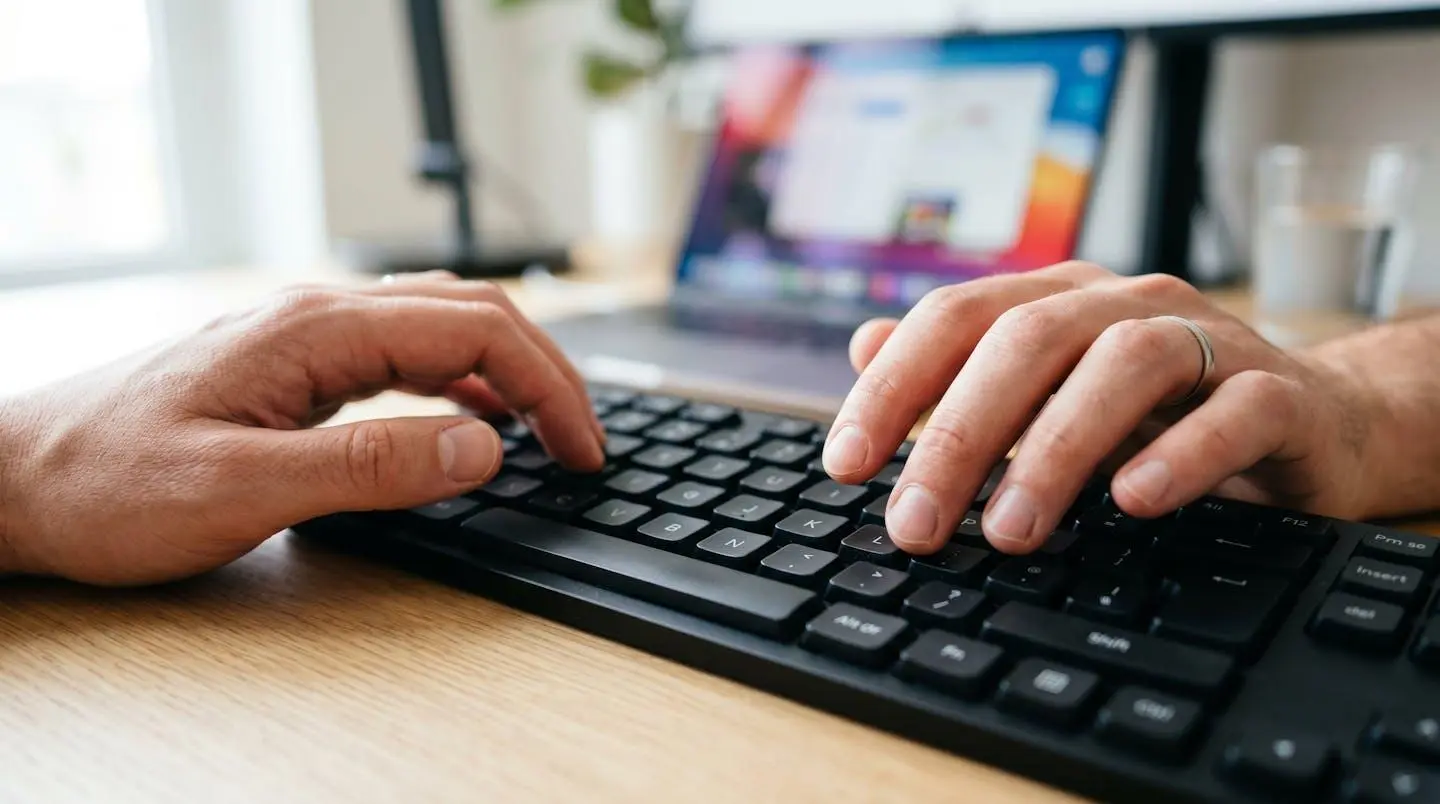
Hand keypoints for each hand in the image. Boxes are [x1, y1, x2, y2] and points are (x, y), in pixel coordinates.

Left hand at [0, 272, 604, 584]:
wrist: (14, 478)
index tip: (583, 448)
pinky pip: (402, 354)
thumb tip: (481, 448)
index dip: (547, 387)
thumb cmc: (107, 483)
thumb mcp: (241, 489)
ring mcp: (304, 338)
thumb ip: (369, 467)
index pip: (474, 330)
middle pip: (470, 314)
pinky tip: (471, 418)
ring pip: (441, 327)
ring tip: (550, 430)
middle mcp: (316, 317)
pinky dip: (459, 381)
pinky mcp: (293, 368)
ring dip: (508, 371)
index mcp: (314, 329)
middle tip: (585, 445)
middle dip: (545, 374)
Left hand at [822, 261, 1381, 554]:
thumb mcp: (1048, 394)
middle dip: (959, 433)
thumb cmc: (1158, 415)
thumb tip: (863, 345)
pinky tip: (1133, 500)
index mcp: (1057, 300)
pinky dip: (1181, 453)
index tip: (846, 462)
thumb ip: (959, 372)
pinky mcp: (1278, 393)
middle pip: (1027, 341)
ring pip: (1123, 366)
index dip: (894, 386)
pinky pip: (1233, 411)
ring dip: (1055, 448)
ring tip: (1009, 529)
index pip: (956, 319)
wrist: (1312, 423)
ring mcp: (1207, 340)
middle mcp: (1125, 305)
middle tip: (916, 524)